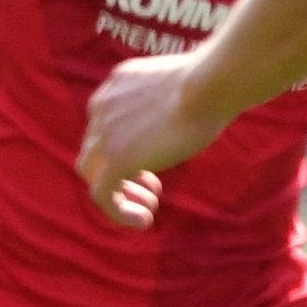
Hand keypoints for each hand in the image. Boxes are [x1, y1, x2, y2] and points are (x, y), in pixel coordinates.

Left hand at [76, 51, 223, 223]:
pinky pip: (102, 195)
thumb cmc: (212, 85)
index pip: (105, 126)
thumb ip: (164, 105)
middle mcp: (102, 106)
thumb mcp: (177, 90)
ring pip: (94, 175)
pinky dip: (119, 212)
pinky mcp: (114, 158)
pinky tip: (145, 221)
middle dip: (121, 173)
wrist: (210, 85)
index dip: (127, 149)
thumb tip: (179, 118)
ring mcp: (103, 133)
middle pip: (95, 151)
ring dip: (121, 195)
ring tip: (150, 209)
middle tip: (153, 188)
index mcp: (116, 87)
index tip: (155, 163)